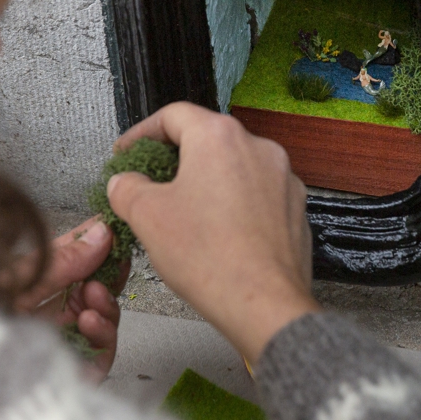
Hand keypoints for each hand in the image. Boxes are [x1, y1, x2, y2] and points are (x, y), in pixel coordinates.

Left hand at [12, 217, 127, 381]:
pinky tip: (90, 319)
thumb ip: (62, 259)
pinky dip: (103, 330)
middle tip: (116, 256)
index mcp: (28, 290)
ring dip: (104, 299)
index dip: (89, 245)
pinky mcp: (78, 369)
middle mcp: (46, 315)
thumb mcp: (18, 281)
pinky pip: (104, 348)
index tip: (107, 229)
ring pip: (101, 315)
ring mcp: (63, 342)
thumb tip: (98, 233)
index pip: (68, 262)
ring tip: (95, 291)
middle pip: (90, 287)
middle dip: (105, 271)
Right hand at [106, 102, 319, 364]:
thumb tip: (125, 184)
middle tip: (151, 183)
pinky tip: (217, 233)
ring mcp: (283, 178)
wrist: (263, 304)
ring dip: (206, 183)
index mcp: (219, 137)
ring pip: (234, 168)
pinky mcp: (295, 208)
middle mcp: (258, 148)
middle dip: (175, 159)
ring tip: (183, 213)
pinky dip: (234, 204)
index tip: (127, 153)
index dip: (142, 133)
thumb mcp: (146, 216)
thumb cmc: (210, 258)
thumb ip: (127, 188)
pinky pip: (256, 195)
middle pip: (207, 139)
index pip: (173, 116)